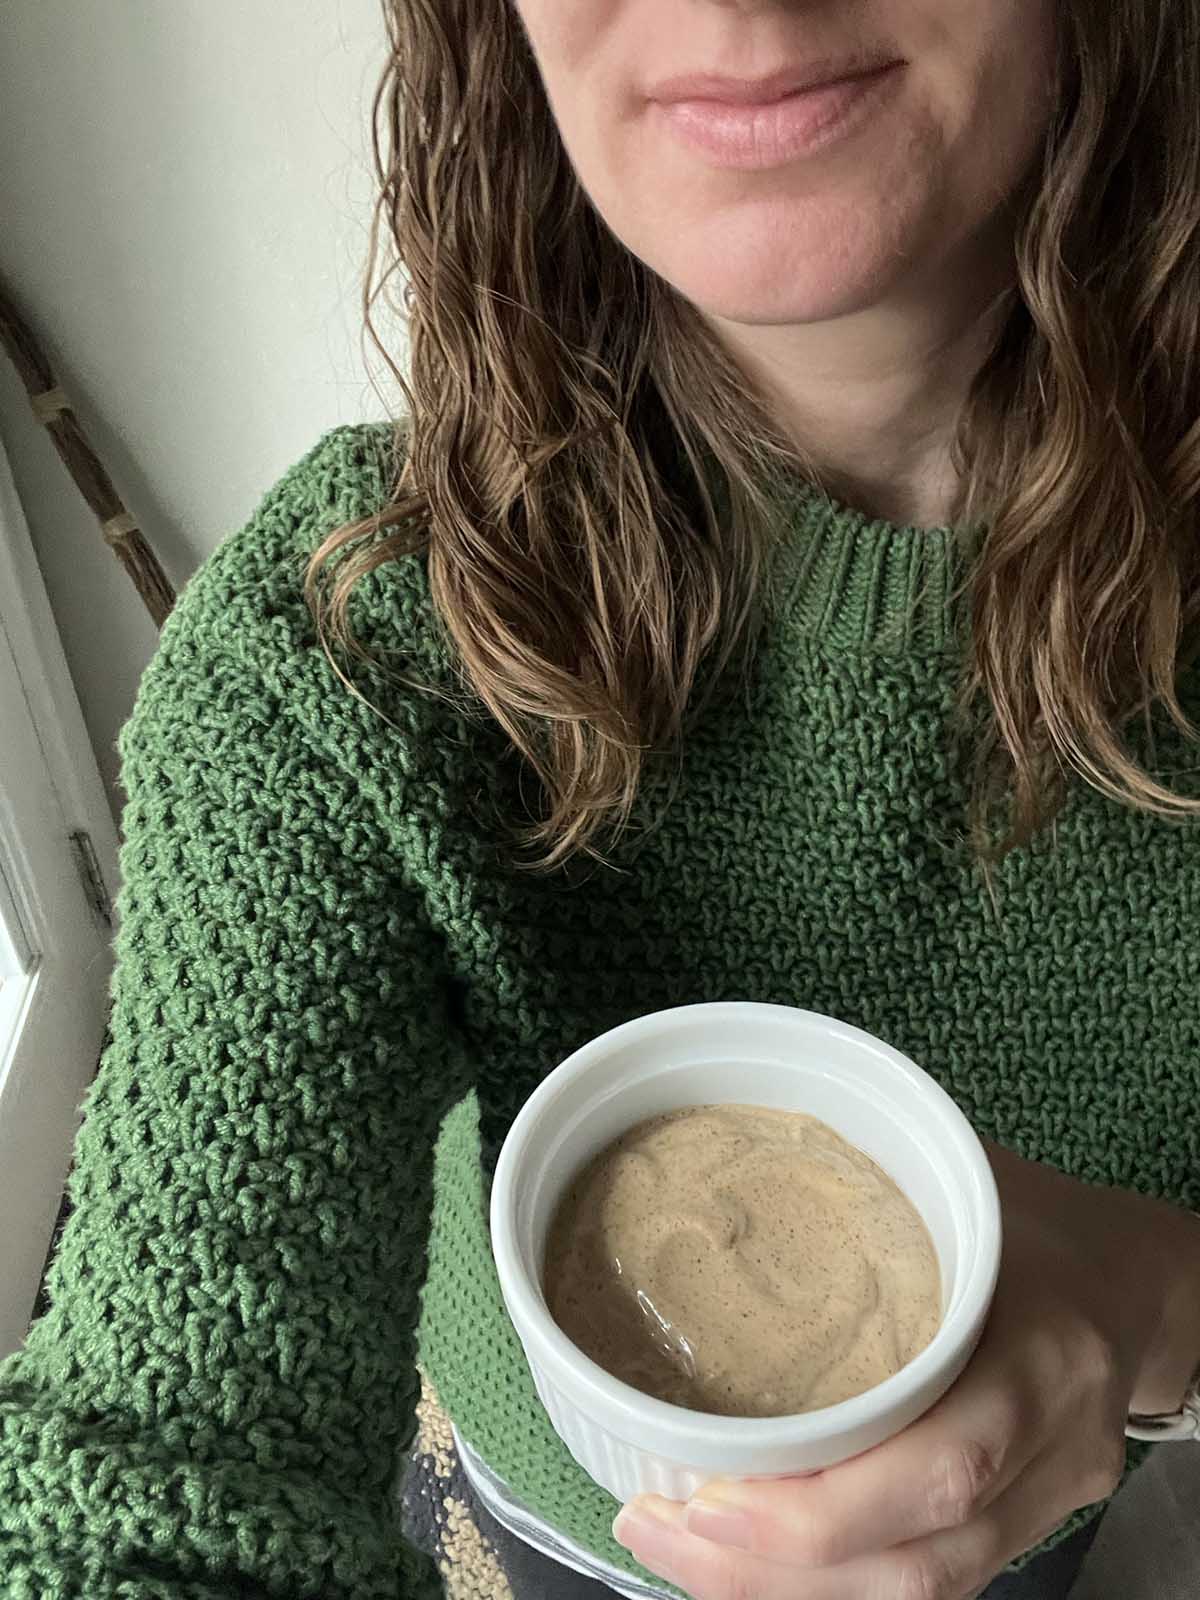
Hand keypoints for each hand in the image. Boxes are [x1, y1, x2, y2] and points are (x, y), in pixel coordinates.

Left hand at [612, 1140, 1199, 1599]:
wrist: (1132, 1282)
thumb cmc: (1035, 1220)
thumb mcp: (967, 1180)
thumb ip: (867, 1185)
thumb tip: (723, 1157)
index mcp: (1041, 1349)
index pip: (945, 1464)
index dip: (822, 1508)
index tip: (706, 1496)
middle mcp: (1053, 1444)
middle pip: (921, 1558)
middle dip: (775, 1567)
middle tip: (658, 1530)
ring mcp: (1048, 1499)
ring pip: (922, 1590)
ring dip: (789, 1592)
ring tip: (680, 1551)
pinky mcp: (1028, 1526)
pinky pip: (932, 1582)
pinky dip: (834, 1585)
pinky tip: (752, 1563)